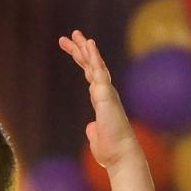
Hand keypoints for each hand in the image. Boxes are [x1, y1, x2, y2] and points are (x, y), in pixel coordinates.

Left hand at [58, 30, 153, 190]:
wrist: (121, 156)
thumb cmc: (111, 151)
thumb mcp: (97, 138)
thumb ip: (94, 130)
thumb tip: (91, 127)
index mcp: (102, 101)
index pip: (90, 76)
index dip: (82, 61)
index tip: (74, 50)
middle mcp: (105, 93)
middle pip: (91, 66)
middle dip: (80, 50)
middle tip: (70, 35)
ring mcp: (106, 92)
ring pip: (95, 64)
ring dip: (85, 48)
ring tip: (75, 34)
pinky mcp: (106, 94)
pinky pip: (99, 71)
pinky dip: (94, 57)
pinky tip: (89, 44)